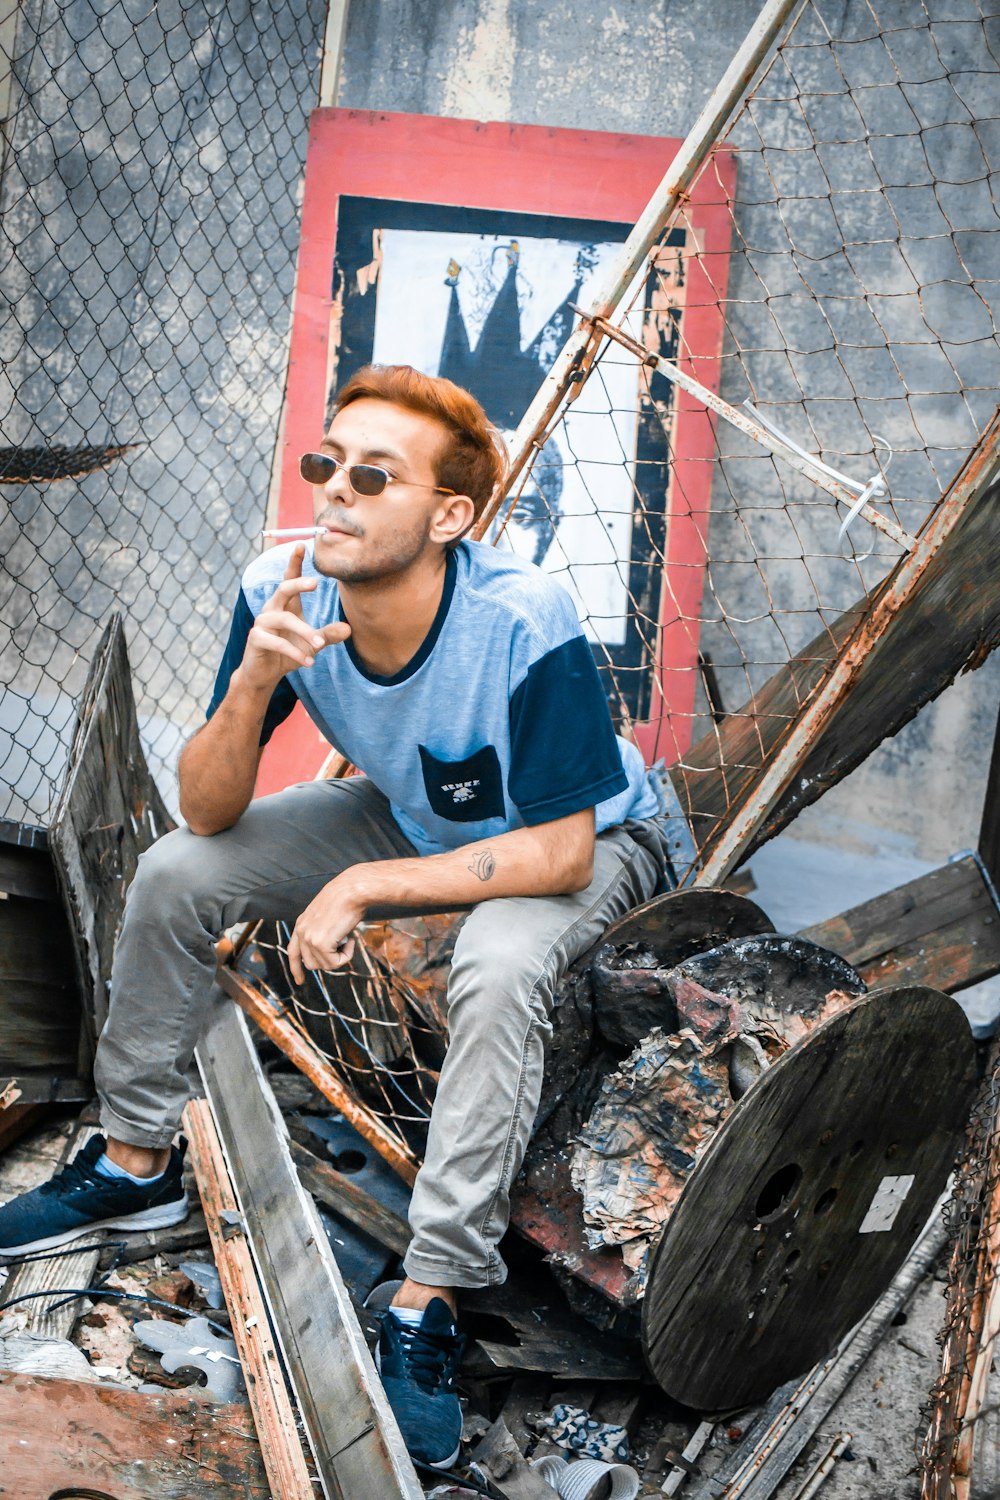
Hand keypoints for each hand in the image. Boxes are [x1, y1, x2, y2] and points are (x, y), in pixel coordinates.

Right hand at [242, 545, 349, 691]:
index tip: (301, 546)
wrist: (264, 675)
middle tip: (315, 583)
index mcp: (286, 606)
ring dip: (305, 632)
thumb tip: (349, 628)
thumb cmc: (288, 653)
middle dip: (298, 583)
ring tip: (320, 646)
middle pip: (284, 589)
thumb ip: (328, 635)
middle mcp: (272, 609)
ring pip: (285, 619)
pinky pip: (278, 642)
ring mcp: (262, 623)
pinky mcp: (256, 639)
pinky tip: (308, 662)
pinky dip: (295, 653)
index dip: (294, 563)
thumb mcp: (312, 644)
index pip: (289, 580)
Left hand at [287, 872, 367, 983]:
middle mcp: (301, 932)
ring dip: (339, 957)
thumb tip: (332, 951)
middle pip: (311, 964)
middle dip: (329, 961)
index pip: (293, 952)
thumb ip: (324, 933)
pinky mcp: (320, 944)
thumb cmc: (347, 899)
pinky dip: (347, 955)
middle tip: (345, 945)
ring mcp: (309, 938)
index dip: (296, 968)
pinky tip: (351, 939)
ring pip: (324, 965)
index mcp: (301, 924)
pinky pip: (335, 963)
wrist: (352, 890)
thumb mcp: (328, 916)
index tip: (299, 981)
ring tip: (348, 938)